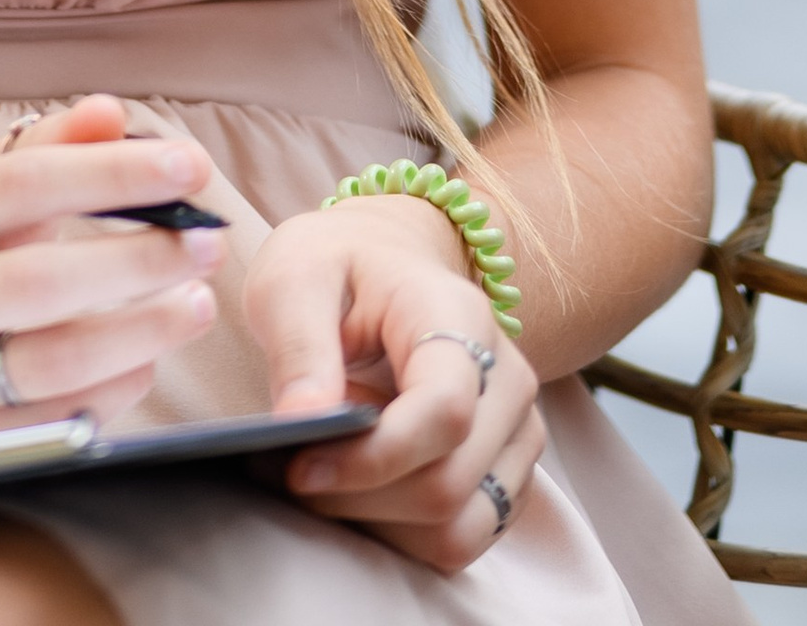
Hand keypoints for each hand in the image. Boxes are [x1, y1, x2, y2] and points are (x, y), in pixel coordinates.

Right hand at [0, 96, 225, 456]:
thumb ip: (41, 152)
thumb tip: (110, 112)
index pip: (14, 185)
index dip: (107, 173)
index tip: (186, 165)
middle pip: (34, 281)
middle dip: (137, 259)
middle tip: (207, 239)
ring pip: (47, 363)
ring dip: (139, 331)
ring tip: (197, 303)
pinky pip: (52, 422)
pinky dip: (113, 389)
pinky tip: (149, 358)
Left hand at [247, 193, 543, 570]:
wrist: (382, 266)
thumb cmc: (335, 270)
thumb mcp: (293, 279)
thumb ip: (299, 348)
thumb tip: (301, 424)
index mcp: (459, 315)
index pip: (443, 412)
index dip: (373, 458)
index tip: (300, 468)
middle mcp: (508, 378)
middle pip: (447, 484)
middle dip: (358, 496)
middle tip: (290, 468)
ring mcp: (517, 431)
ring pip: (457, 528)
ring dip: (378, 522)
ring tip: (329, 466)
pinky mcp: (507, 474)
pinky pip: (461, 538)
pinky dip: (401, 533)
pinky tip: (361, 484)